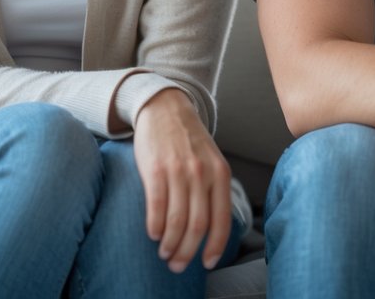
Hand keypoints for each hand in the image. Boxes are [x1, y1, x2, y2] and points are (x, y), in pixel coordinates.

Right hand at [133, 88, 232, 272]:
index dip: (214, 247)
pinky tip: (153, 234)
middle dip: (187, 252)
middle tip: (177, 265)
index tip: (205, 263)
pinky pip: (156, 206)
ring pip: (176, 221)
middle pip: (197, 226)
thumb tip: (212, 230)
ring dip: (170, 244)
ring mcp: (179, 171)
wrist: (166, 108)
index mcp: (220, 174)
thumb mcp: (211, 161)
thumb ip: (214, 190)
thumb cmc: (189, 141)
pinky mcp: (155, 168)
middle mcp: (202, 174)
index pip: (222, 221)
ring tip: (164, 252)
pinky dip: (155, 226)